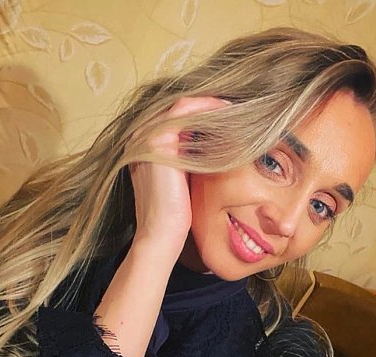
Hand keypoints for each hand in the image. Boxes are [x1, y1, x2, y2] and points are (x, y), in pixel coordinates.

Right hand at [128, 96, 228, 258]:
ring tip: (235, 109)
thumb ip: (188, 155)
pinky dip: (208, 109)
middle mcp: (140, 136)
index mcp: (144, 145)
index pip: (175, 117)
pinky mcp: (157, 141)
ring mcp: (146, 136)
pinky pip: (186, 111)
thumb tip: (214, 139)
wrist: (162, 234)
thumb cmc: (175, 213)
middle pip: (179, 108)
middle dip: (208, 105)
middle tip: (235, 108)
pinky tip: (228, 114)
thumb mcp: (182, 176)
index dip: (202, 112)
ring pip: (183, 105)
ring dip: (211, 104)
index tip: (228, 115)